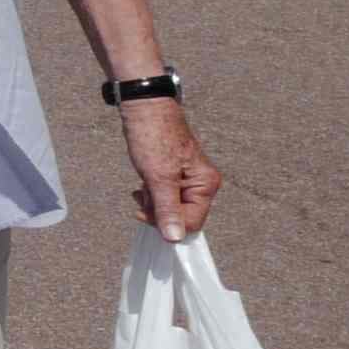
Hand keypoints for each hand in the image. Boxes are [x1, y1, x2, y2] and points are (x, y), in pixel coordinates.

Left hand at [123, 97, 221, 240]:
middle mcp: (202, 184)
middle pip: (180, 216)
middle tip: (142, 194)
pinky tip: (142, 183)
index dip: (166, 223)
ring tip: (142, 185)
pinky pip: (164, 195)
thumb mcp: (158, 178)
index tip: (143, 213)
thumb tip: (175, 239)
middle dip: (158, 211)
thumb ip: (167, 209)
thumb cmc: (154, 138)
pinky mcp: (174, 174)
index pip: (192, 223)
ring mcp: (188, 179)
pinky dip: (151, 193)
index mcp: (206, 185)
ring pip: (170, 206)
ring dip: (152, 202)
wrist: (144, 109)